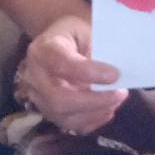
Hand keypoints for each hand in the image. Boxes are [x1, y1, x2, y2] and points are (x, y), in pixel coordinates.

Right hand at [17, 14, 127, 135]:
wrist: (58, 41)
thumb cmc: (75, 33)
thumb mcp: (85, 29)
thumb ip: (97, 48)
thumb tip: (116, 73)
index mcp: (42, 50)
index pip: (61, 64)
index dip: (88, 73)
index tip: (114, 75)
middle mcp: (34, 77)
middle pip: (58, 99)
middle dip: (94, 101)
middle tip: (120, 93)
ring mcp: (38, 98)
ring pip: (63, 117)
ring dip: (95, 112)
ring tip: (117, 100)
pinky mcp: (48, 112)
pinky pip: (70, 125)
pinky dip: (93, 121)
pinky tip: (107, 109)